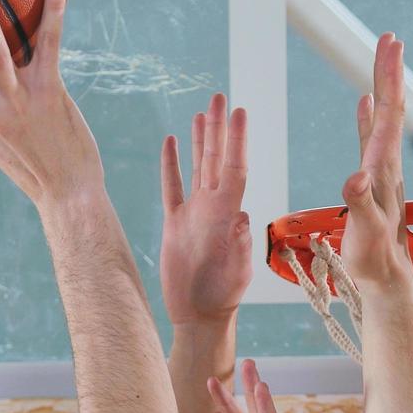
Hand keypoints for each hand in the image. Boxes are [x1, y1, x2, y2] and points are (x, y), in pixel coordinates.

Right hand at [160, 93, 251, 324]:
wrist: (199, 315)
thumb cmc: (222, 298)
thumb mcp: (235, 273)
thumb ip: (238, 247)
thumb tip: (241, 219)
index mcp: (228, 214)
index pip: (235, 168)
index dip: (237, 140)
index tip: (240, 112)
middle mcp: (213, 207)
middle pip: (217, 158)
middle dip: (219, 128)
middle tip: (221, 97)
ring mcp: (194, 213)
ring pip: (198, 166)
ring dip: (201, 139)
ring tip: (204, 111)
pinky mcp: (175, 223)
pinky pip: (172, 186)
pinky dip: (172, 164)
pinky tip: (173, 141)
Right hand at [340, 33, 412, 290]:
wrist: (386, 278)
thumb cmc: (374, 259)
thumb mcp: (365, 233)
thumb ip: (360, 204)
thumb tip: (355, 176)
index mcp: (383, 171)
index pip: (390, 116)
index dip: (389, 81)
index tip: (390, 47)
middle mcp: (387, 165)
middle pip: (392, 109)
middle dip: (389, 73)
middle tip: (389, 38)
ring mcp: (382, 170)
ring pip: (384, 119)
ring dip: (383, 87)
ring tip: (382, 58)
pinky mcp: (373, 180)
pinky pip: (371, 138)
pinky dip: (369, 116)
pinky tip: (365, 102)